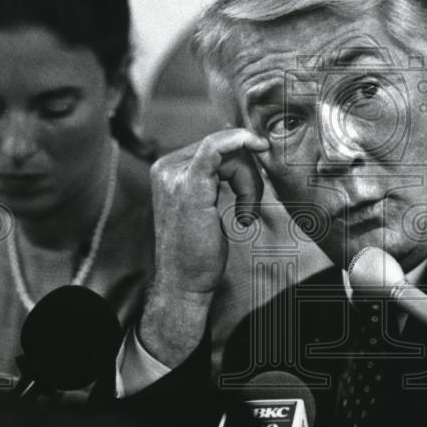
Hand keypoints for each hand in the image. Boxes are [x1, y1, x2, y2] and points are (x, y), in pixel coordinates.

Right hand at [139, 129, 268, 366]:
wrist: (184, 283)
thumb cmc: (198, 251)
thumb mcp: (206, 205)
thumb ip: (216, 178)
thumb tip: (242, 150)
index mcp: (169, 170)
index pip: (215, 146)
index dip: (243, 159)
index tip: (260, 176)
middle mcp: (167, 168)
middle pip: (223, 147)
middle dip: (248, 173)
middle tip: (250, 208)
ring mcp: (175, 176)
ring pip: (229, 152)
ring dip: (249, 181)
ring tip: (246, 214)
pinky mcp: (189, 186)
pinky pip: (217, 148)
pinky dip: (241, 143)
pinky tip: (256, 151)